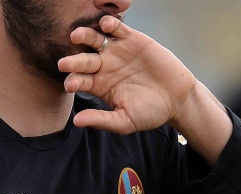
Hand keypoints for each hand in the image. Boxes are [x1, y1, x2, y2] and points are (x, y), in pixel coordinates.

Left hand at [58, 16, 231, 165]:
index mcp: (98, 85)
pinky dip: (110, 24)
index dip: (73, 81)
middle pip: (83, 60)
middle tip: (64, 63)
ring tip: (77, 36)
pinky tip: (104, 25)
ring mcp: (116, 51)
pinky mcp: (132, 39)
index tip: (70, 85)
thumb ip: (101, 120)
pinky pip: (118, 28)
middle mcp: (103, 66)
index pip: (80, 80)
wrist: (177, 98)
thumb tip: (77, 122)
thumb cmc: (149, 113)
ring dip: (84, 36)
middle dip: (73, 61)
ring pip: (95, 40)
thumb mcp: (124, 121)